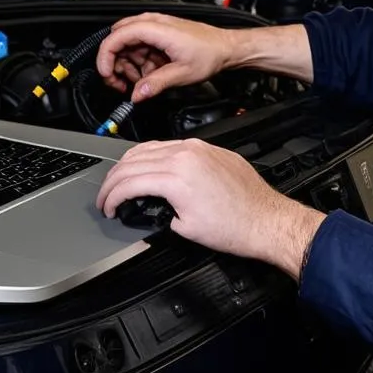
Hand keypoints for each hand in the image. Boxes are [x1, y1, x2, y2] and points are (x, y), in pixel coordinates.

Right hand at [95, 138, 324, 277]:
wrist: (265, 219)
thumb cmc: (234, 227)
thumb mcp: (184, 227)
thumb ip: (157, 211)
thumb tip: (144, 208)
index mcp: (176, 176)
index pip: (129, 180)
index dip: (111, 197)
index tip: (108, 208)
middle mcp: (185, 154)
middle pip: (133, 160)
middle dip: (113, 180)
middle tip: (107, 196)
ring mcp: (197, 147)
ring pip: (149, 147)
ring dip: (129, 164)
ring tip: (120, 181)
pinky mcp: (207, 147)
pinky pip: (169, 144)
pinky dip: (151, 156)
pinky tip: (147, 166)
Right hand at [96, 13, 236, 101]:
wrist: (226, 48)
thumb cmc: (210, 53)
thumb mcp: (182, 74)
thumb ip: (156, 84)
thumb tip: (136, 94)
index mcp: (157, 29)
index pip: (117, 36)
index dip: (106, 56)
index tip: (106, 74)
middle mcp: (153, 24)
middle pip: (118, 40)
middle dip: (115, 63)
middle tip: (121, 83)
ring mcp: (155, 28)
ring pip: (127, 45)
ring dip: (128, 65)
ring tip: (141, 82)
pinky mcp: (158, 35)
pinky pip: (139, 47)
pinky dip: (139, 62)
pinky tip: (150, 75)